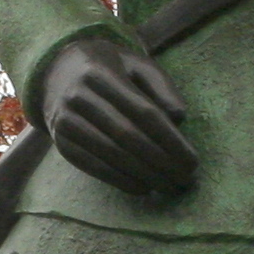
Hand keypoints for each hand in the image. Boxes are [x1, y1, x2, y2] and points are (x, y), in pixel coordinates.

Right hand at [35, 38, 198, 199]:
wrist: (60, 72)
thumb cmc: (111, 69)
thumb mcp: (139, 66)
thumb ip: (163, 88)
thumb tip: (179, 119)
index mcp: (101, 73)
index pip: (143, 113)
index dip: (170, 140)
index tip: (193, 161)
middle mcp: (78, 97)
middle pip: (128, 136)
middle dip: (161, 163)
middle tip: (186, 180)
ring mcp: (65, 121)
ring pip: (112, 154)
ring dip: (145, 176)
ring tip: (170, 187)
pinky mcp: (61, 142)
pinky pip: (93, 167)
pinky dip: (120, 180)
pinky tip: (143, 188)